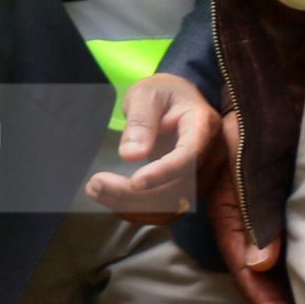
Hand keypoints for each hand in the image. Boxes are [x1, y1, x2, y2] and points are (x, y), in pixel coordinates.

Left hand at [85, 73, 217, 224]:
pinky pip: (167, 209)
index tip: (134, 183)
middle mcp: (209, 156)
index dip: (163, 173)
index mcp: (204, 126)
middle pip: (178, 188)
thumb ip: (140, 121)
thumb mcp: (147, 95)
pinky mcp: (187, 187)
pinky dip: (137, 210)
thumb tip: (131, 155)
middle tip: (95, 184)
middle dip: (135, 195)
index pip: (189, 156)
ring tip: (95, 190)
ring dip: (132, 206)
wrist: (176, 100)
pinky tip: (110, 198)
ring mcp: (200, 175)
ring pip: (172, 206)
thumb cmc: (162, 93)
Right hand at [202, 108, 302, 303]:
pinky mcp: (269, 207)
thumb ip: (248, 205)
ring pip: (270, 269)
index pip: (250, 275)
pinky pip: (281, 248)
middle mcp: (240, 224)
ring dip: (289, 300)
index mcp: (228, 218)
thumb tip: (261, 264)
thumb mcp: (240, 159)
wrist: (233, 96)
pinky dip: (295, 274)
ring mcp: (254, 217)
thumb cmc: (231, 122)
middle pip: (259, 281)